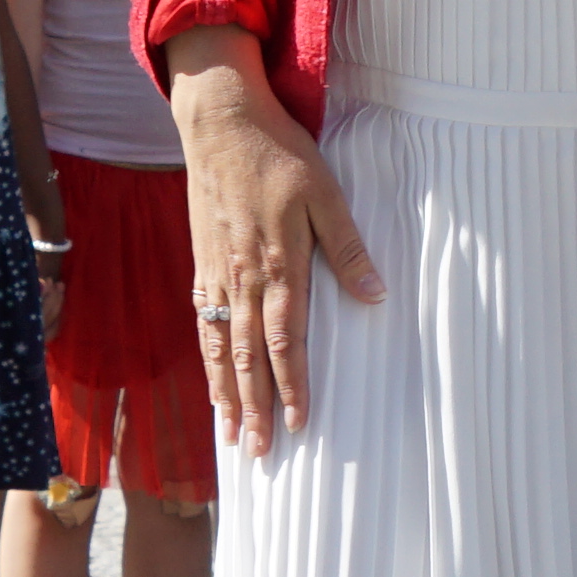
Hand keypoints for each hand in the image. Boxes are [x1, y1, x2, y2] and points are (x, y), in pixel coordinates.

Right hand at [170, 30, 379, 445]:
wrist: (220, 124)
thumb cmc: (279, 155)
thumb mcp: (325, 193)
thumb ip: (347, 247)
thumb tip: (375, 294)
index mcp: (278, 264)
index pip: (286, 340)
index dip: (294, 385)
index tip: (300, 424)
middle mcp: (242, 278)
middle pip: (248, 357)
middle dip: (255, 407)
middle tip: (260, 452)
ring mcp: (215, 274)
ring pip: (220, 348)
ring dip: (227, 394)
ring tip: (232, 434)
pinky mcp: (200, 264)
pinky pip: (202, 325)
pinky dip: (208, 360)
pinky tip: (213, 382)